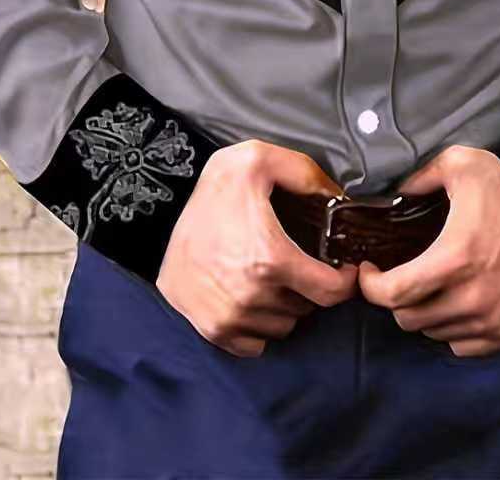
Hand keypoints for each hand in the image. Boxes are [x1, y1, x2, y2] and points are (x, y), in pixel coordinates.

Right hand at [156, 139, 358, 356]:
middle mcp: (250, 297)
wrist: (155, 214)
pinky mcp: (211, 330)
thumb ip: (308, 175)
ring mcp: (228, 318)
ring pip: (283, 325)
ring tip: (269, 274)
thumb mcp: (260, 158)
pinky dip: (259, 324)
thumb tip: (342, 201)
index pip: (331, 292)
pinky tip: (251, 294)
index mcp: (269, 259)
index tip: (341, 268)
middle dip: (309, 285)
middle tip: (295, 259)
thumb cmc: (214, 190)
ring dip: (284, 304)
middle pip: (307, 307)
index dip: (344, 279)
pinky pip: (255, 342)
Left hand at [358, 146, 499, 357]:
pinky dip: (451, 327)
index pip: (394, 293)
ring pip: (433, 333)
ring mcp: (493, 320)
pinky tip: (455, 300)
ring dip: (425, 312)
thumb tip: (388, 190)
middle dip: (398, 297)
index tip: (369, 270)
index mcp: (456, 258)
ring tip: (433, 284)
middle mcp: (474, 297)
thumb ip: (419, 172)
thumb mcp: (462, 163)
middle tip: (404, 275)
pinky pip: (460, 344)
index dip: (371, 286)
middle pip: (409, 319)